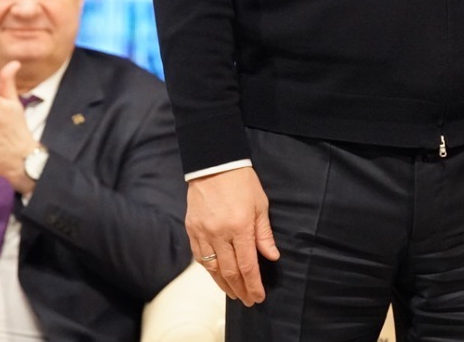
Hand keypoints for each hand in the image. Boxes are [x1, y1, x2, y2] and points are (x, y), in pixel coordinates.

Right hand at [186, 166, 278, 304]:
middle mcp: (219, 233)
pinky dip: (209, 269)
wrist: (214, 163)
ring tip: (233, 293)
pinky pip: (199, 256)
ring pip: (212, 267)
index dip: (253, 283)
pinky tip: (216, 275)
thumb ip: (264, 234)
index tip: (259, 296)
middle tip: (248, 300)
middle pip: (229, 271)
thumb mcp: (260, 205)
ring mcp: (203, 232)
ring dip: (223, 284)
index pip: (247, 264)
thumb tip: (272, 256)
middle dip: (240, 289)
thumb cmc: (241, 181)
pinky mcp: (191, 229)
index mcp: (240, 226)